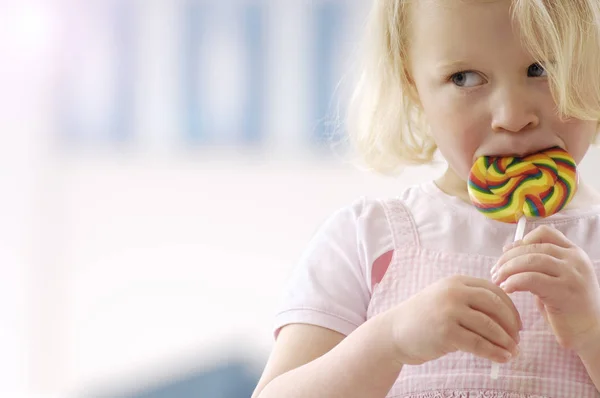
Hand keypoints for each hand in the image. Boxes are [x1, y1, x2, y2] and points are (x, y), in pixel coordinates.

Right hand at [386, 275, 521, 365]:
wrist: (394, 332)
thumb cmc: (423, 318)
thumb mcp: (444, 298)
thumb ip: (469, 299)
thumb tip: (504, 315)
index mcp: (456, 281)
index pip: (493, 291)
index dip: (510, 308)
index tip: (517, 324)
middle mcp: (453, 292)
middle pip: (495, 306)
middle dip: (511, 324)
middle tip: (517, 339)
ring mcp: (449, 311)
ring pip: (490, 326)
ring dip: (506, 341)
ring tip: (513, 351)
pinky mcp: (446, 332)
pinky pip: (479, 344)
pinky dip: (495, 353)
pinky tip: (503, 358)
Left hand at [492, 225, 599, 353]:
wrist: (591, 333)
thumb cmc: (567, 308)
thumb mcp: (555, 279)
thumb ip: (537, 264)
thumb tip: (508, 249)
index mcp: (574, 253)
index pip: (545, 234)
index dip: (521, 241)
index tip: (506, 253)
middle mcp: (574, 260)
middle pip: (532, 248)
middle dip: (507, 258)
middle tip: (494, 272)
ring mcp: (571, 274)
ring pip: (531, 260)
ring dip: (508, 269)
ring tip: (497, 280)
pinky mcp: (564, 291)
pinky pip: (531, 279)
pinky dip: (514, 282)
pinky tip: (506, 289)